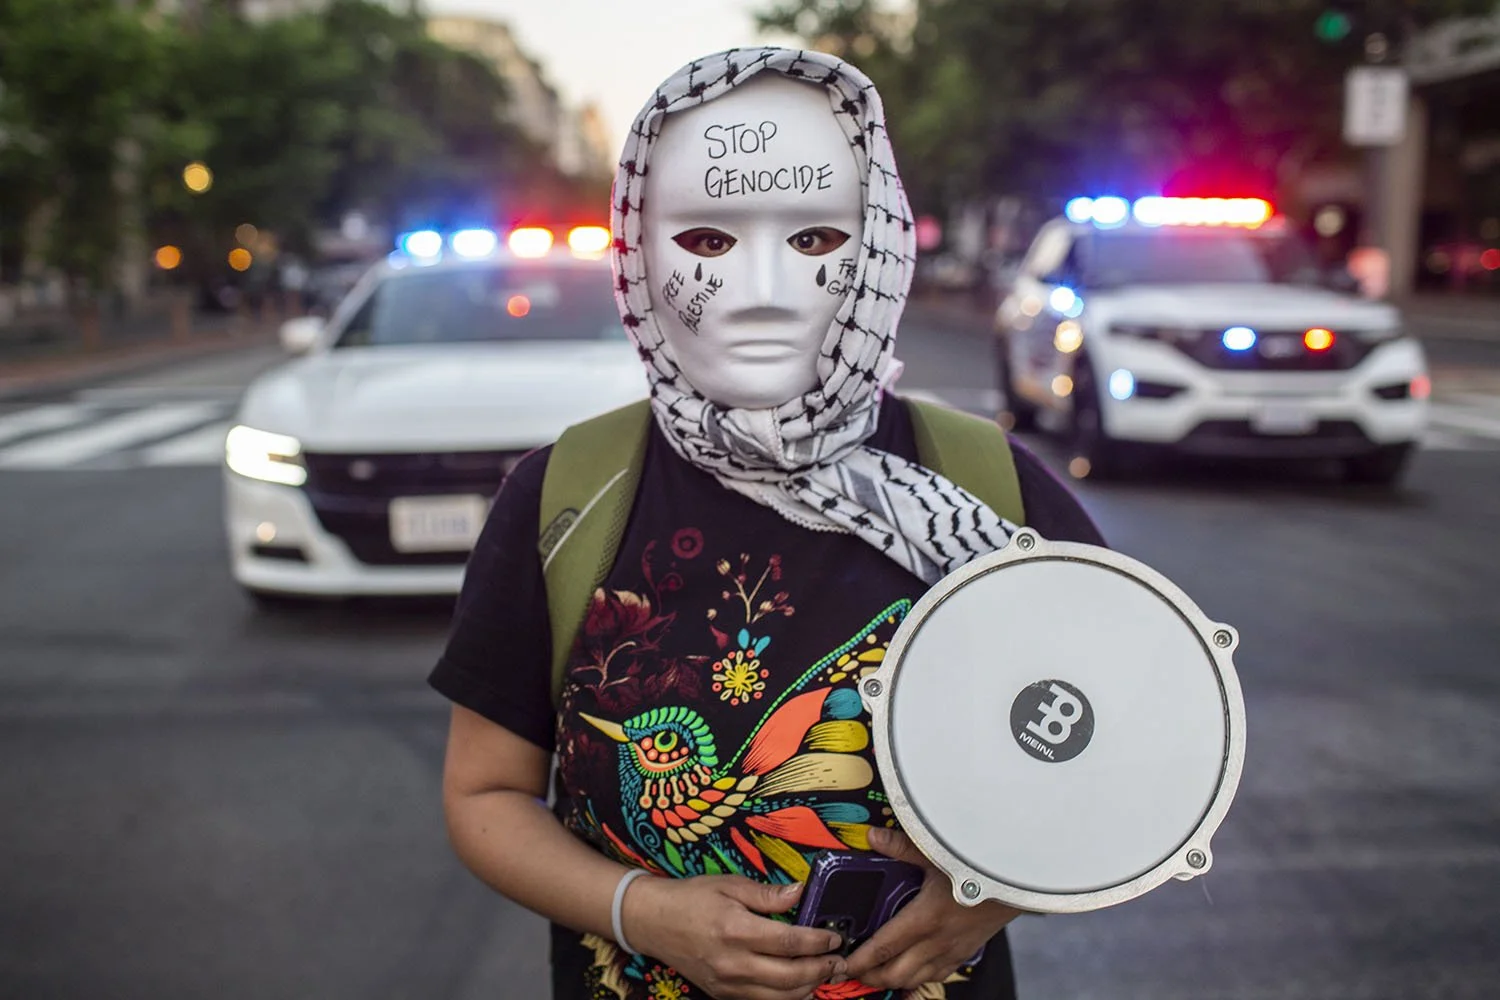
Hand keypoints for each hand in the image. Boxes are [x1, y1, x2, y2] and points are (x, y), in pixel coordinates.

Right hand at [623, 873, 847, 999]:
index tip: (834, 937)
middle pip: (790, 977)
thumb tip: (800, 893)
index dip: (818, 942)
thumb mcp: (729, 885)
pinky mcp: (722, 994)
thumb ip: (767, 894)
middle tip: (838, 960)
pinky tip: (799, 985)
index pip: (789, 942)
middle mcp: (733, 963)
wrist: (653, 921)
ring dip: (808, 987)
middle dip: (820, 970)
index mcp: (736, 930)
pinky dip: (786, 996)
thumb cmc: (691, 898)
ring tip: (824, 973)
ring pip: (780, 997)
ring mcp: (727, 984)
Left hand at [842, 828, 1021, 990]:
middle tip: (851, 972)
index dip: (860, 960)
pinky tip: (909, 977)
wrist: (1017, 882)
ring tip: (873, 976)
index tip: (843, 964)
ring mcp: (952, 950)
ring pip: (915, 979)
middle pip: (895, 973)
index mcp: (925, 918)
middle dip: (870, 977)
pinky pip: (937, 975)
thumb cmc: (980, 867)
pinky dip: (918, 980)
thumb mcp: (937, 853)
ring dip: (892, 981)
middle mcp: (937, 941)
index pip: (884, 947)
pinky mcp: (964, 952)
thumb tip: (874, 837)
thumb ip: (901, 846)